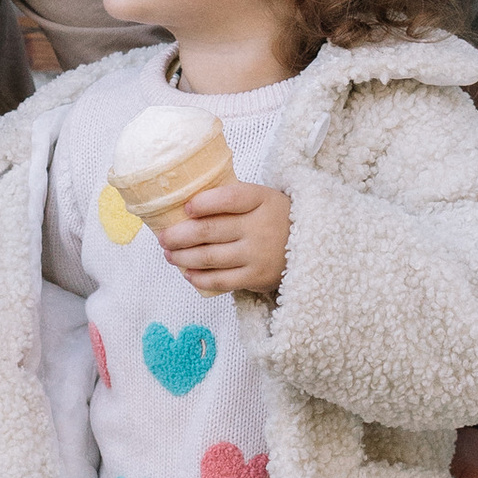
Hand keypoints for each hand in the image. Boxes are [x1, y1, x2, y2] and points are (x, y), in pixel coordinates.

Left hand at [158, 178, 292, 300]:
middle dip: (179, 235)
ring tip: (169, 255)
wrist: (315, 248)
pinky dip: (200, 278)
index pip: (229, 197)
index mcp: (261, 199)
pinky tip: (188, 274)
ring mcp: (258, 254)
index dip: (204, 203)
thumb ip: (231, 199)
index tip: (186, 208)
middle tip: (163, 237)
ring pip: (210, 257)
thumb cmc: (275, 219)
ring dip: (183, 257)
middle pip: (210, 230)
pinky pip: (221, 280)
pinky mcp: (256, 277)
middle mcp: (260, 227)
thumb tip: (185, 207)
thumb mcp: (262, 200)